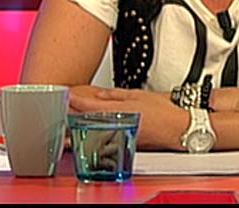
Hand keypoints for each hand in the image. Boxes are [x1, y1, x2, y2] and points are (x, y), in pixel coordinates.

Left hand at [70, 87, 188, 149]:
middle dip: (72, 115)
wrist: (178, 129)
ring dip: (80, 126)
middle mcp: (116, 126)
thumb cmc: (164, 112)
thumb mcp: (138, 94)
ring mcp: (119, 136)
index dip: (75, 101)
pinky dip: (93, 133)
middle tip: (60, 109)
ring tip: (68, 122)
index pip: (89, 106)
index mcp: (118, 111)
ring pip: (94, 130)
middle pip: (87, 120)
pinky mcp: (123, 143)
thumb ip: (115, 95)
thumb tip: (101, 95)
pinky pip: (104, 137)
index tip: (66, 96)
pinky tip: (88, 131)